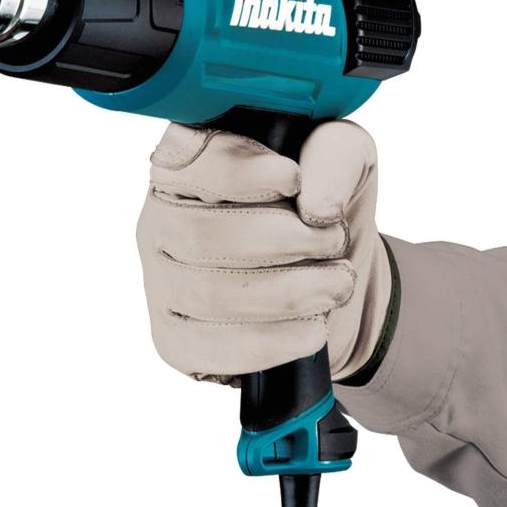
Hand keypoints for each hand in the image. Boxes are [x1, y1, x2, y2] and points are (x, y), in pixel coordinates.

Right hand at [136, 120, 390, 382]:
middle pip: (201, 234)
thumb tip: (316, 207)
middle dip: (282, 240)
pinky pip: (209, 348)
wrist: (332, 285)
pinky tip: (312, 330)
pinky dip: (272, 341)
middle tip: (333, 241)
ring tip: (336, 284)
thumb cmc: (325, 213)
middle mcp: (161, 222)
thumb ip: (334, 158)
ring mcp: (161, 285)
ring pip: (209, 293)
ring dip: (289, 292)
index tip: (293, 179)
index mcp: (189, 166)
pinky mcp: (173, 340)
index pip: (189, 159)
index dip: (239, 172)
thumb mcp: (345, 164)